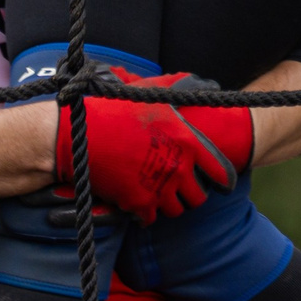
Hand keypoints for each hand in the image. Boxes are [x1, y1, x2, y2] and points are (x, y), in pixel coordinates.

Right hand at [58, 72, 243, 221]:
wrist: (80, 135)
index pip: (219, 170)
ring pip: (176, 210)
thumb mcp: (153, 95)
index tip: (217, 185)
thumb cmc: (113, 111)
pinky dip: (145, 216)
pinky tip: (139, 207)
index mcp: (188, 142)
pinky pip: (151, 219)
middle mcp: (179, 167)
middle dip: (190, 195)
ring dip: (168, 206)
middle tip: (179, 192)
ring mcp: (159, 187)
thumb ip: (178, 90)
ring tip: (158, 198)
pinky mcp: (138, 203)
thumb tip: (196, 82)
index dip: (221, 180)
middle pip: (198, 196)